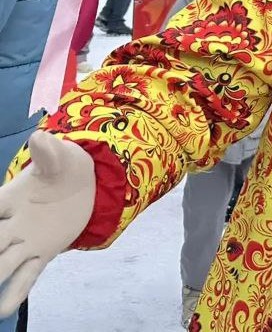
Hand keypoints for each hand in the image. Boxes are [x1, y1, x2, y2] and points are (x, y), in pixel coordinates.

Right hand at [0, 131, 95, 314]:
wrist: (85, 183)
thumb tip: (40, 137)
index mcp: (9, 198)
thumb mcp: (60, 157)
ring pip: (2, 265)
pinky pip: (26, 277)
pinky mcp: (42, 253)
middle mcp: (11, 224)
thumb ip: (48, 152)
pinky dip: (15, 294)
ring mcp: (24, 242)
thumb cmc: (64, 167)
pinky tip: (3, 312)